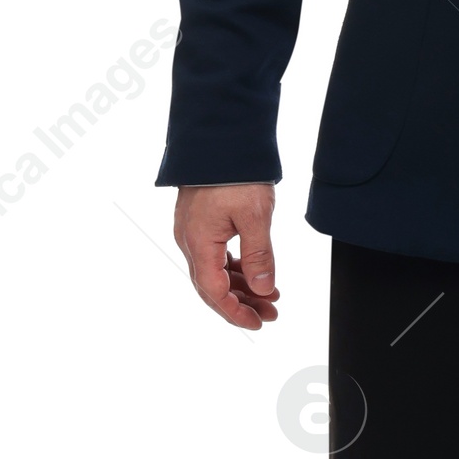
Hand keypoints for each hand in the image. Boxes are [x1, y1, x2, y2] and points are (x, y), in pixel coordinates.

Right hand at [173, 184, 278, 330]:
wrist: (220, 136)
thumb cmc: (234, 171)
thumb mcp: (255, 216)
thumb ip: (259, 256)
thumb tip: (262, 289)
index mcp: (199, 243)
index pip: (214, 292)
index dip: (236, 312)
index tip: (258, 322)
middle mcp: (189, 240)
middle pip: (212, 286)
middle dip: (241, 303)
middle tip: (269, 314)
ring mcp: (192, 230)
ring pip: (214, 271)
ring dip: (240, 285)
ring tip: (269, 295)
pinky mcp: (200, 221)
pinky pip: (215, 254)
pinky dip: (235, 267)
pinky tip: (254, 271)